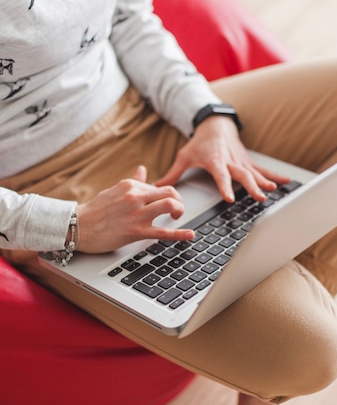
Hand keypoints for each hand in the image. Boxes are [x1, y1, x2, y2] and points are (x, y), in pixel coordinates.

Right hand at [77, 166, 193, 252]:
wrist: (77, 227)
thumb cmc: (94, 211)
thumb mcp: (114, 190)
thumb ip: (132, 181)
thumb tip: (143, 170)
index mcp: (131, 186)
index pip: (159, 186)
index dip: (167, 195)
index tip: (167, 203)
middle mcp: (136, 197)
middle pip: (171, 192)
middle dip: (179, 201)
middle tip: (176, 211)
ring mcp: (137, 214)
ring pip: (170, 205)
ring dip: (180, 211)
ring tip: (177, 218)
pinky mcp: (135, 231)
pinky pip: (163, 232)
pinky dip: (180, 234)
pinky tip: (190, 234)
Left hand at [157, 117, 287, 201]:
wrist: (215, 124)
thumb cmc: (200, 142)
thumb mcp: (184, 155)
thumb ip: (173, 173)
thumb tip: (158, 186)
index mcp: (215, 161)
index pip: (221, 176)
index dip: (226, 187)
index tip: (230, 198)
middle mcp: (231, 161)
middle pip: (243, 175)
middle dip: (252, 187)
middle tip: (259, 197)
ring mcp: (241, 161)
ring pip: (255, 173)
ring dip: (265, 182)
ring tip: (275, 190)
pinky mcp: (248, 162)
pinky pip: (263, 170)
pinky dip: (274, 176)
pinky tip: (286, 182)